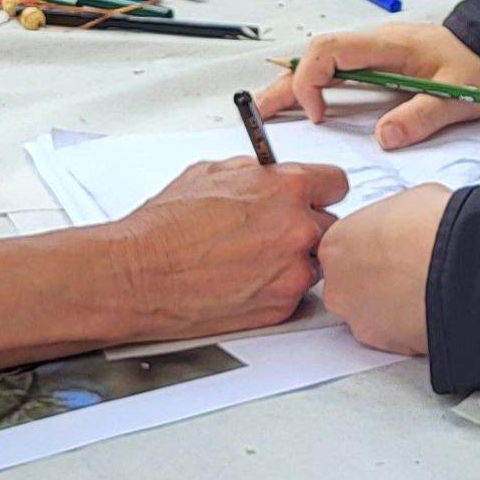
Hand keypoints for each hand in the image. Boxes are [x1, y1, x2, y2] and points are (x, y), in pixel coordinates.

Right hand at [112, 159, 347, 338]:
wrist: (143, 274)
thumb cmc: (167, 227)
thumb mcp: (211, 173)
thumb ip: (255, 173)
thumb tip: (269, 173)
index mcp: (287, 188)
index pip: (336, 183)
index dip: (318, 190)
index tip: (310, 197)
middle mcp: (298, 229)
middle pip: (329, 224)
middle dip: (304, 226)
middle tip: (271, 232)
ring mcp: (293, 271)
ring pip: (313, 262)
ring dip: (292, 260)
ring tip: (251, 259)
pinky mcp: (282, 306)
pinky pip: (294, 293)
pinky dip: (275, 288)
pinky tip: (243, 281)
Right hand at [279, 24, 479, 149]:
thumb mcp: (460, 97)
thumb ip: (421, 116)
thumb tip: (382, 137)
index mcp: (388, 45)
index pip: (328, 50)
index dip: (310, 82)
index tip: (318, 117)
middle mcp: (376, 45)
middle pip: (315, 57)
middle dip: (285, 85)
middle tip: (258, 115)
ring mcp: (378, 54)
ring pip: (324, 63)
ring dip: (296, 86)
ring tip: (269, 113)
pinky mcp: (384, 65)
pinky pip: (340, 72)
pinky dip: (316, 87)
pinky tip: (308, 108)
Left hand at [319, 183, 447, 354]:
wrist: (458, 265)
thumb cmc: (432, 228)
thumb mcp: (404, 202)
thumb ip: (388, 221)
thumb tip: (401, 224)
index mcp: (335, 245)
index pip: (341, 251)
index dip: (369, 249)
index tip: (388, 249)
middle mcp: (338, 287)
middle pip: (349, 286)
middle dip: (375, 281)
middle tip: (405, 269)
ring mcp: (359, 319)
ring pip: (370, 314)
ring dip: (391, 304)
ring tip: (422, 288)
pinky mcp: (385, 345)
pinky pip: (394, 334)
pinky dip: (409, 324)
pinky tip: (428, 306)